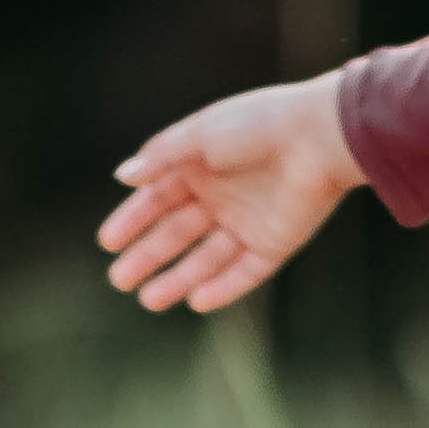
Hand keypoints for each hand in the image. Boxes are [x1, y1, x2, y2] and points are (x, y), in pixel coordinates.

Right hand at [98, 75, 365, 311]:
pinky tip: (196, 301)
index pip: (157, 198)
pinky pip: (246, 272)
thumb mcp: (201, 135)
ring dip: (179, 279)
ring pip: (207, 259)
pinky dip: (223, 287)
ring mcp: (249, 221)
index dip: (132, 220)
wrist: (320, 136)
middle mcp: (222, 196)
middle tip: (118, 280)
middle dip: (148, 257)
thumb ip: (162, 157)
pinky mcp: (277, 242)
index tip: (107, 242)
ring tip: (149, 301)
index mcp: (201, 165)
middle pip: (177, 233)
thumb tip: (123, 177)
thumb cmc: (258, 126)